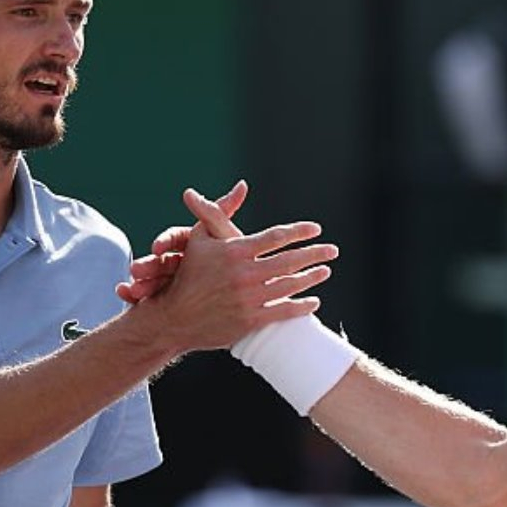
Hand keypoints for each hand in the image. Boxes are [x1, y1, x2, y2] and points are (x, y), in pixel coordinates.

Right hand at [117, 181, 246, 302]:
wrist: (246, 299)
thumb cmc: (240, 262)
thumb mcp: (229, 237)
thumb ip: (227, 214)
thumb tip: (242, 184)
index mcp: (193, 243)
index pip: (174, 238)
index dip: (164, 241)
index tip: (157, 247)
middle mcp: (182, 262)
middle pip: (160, 260)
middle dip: (147, 265)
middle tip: (136, 270)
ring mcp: (175, 283)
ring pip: (153, 280)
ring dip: (140, 282)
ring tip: (133, 290)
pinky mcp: (169, 301)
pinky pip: (151, 299)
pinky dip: (135, 296)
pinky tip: (126, 296)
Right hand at [131, 185, 337, 352]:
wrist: (174, 317)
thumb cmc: (189, 273)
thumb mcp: (200, 237)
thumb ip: (221, 209)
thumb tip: (242, 185)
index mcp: (234, 251)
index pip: (276, 237)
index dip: (299, 231)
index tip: (315, 229)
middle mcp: (243, 274)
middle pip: (290, 261)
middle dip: (315, 253)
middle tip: (333, 250)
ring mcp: (248, 299)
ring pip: (290, 286)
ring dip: (312, 277)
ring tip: (325, 270)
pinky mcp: (249, 321)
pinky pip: (283, 312)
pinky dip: (302, 306)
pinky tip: (314, 301)